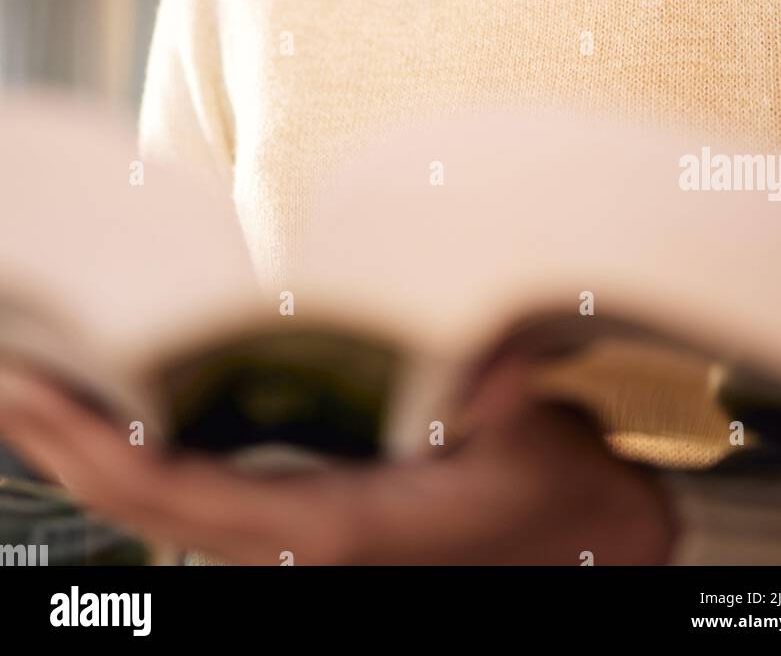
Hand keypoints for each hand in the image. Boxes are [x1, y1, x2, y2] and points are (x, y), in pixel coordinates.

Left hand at [0, 354, 677, 564]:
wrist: (592, 544)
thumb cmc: (555, 489)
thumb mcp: (531, 435)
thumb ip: (501, 393)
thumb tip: (488, 366)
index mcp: (333, 528)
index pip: (175, 497)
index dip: (91, 447)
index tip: (30, 389)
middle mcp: (296, 541)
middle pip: (141, 505)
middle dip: (61, 441)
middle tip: (4, 373)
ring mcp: (296, 536)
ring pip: (159, 506)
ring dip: (90, 449)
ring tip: (38, 386)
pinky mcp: (307, 521)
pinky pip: (196, 497)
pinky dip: (140, 457)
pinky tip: (119, 414)